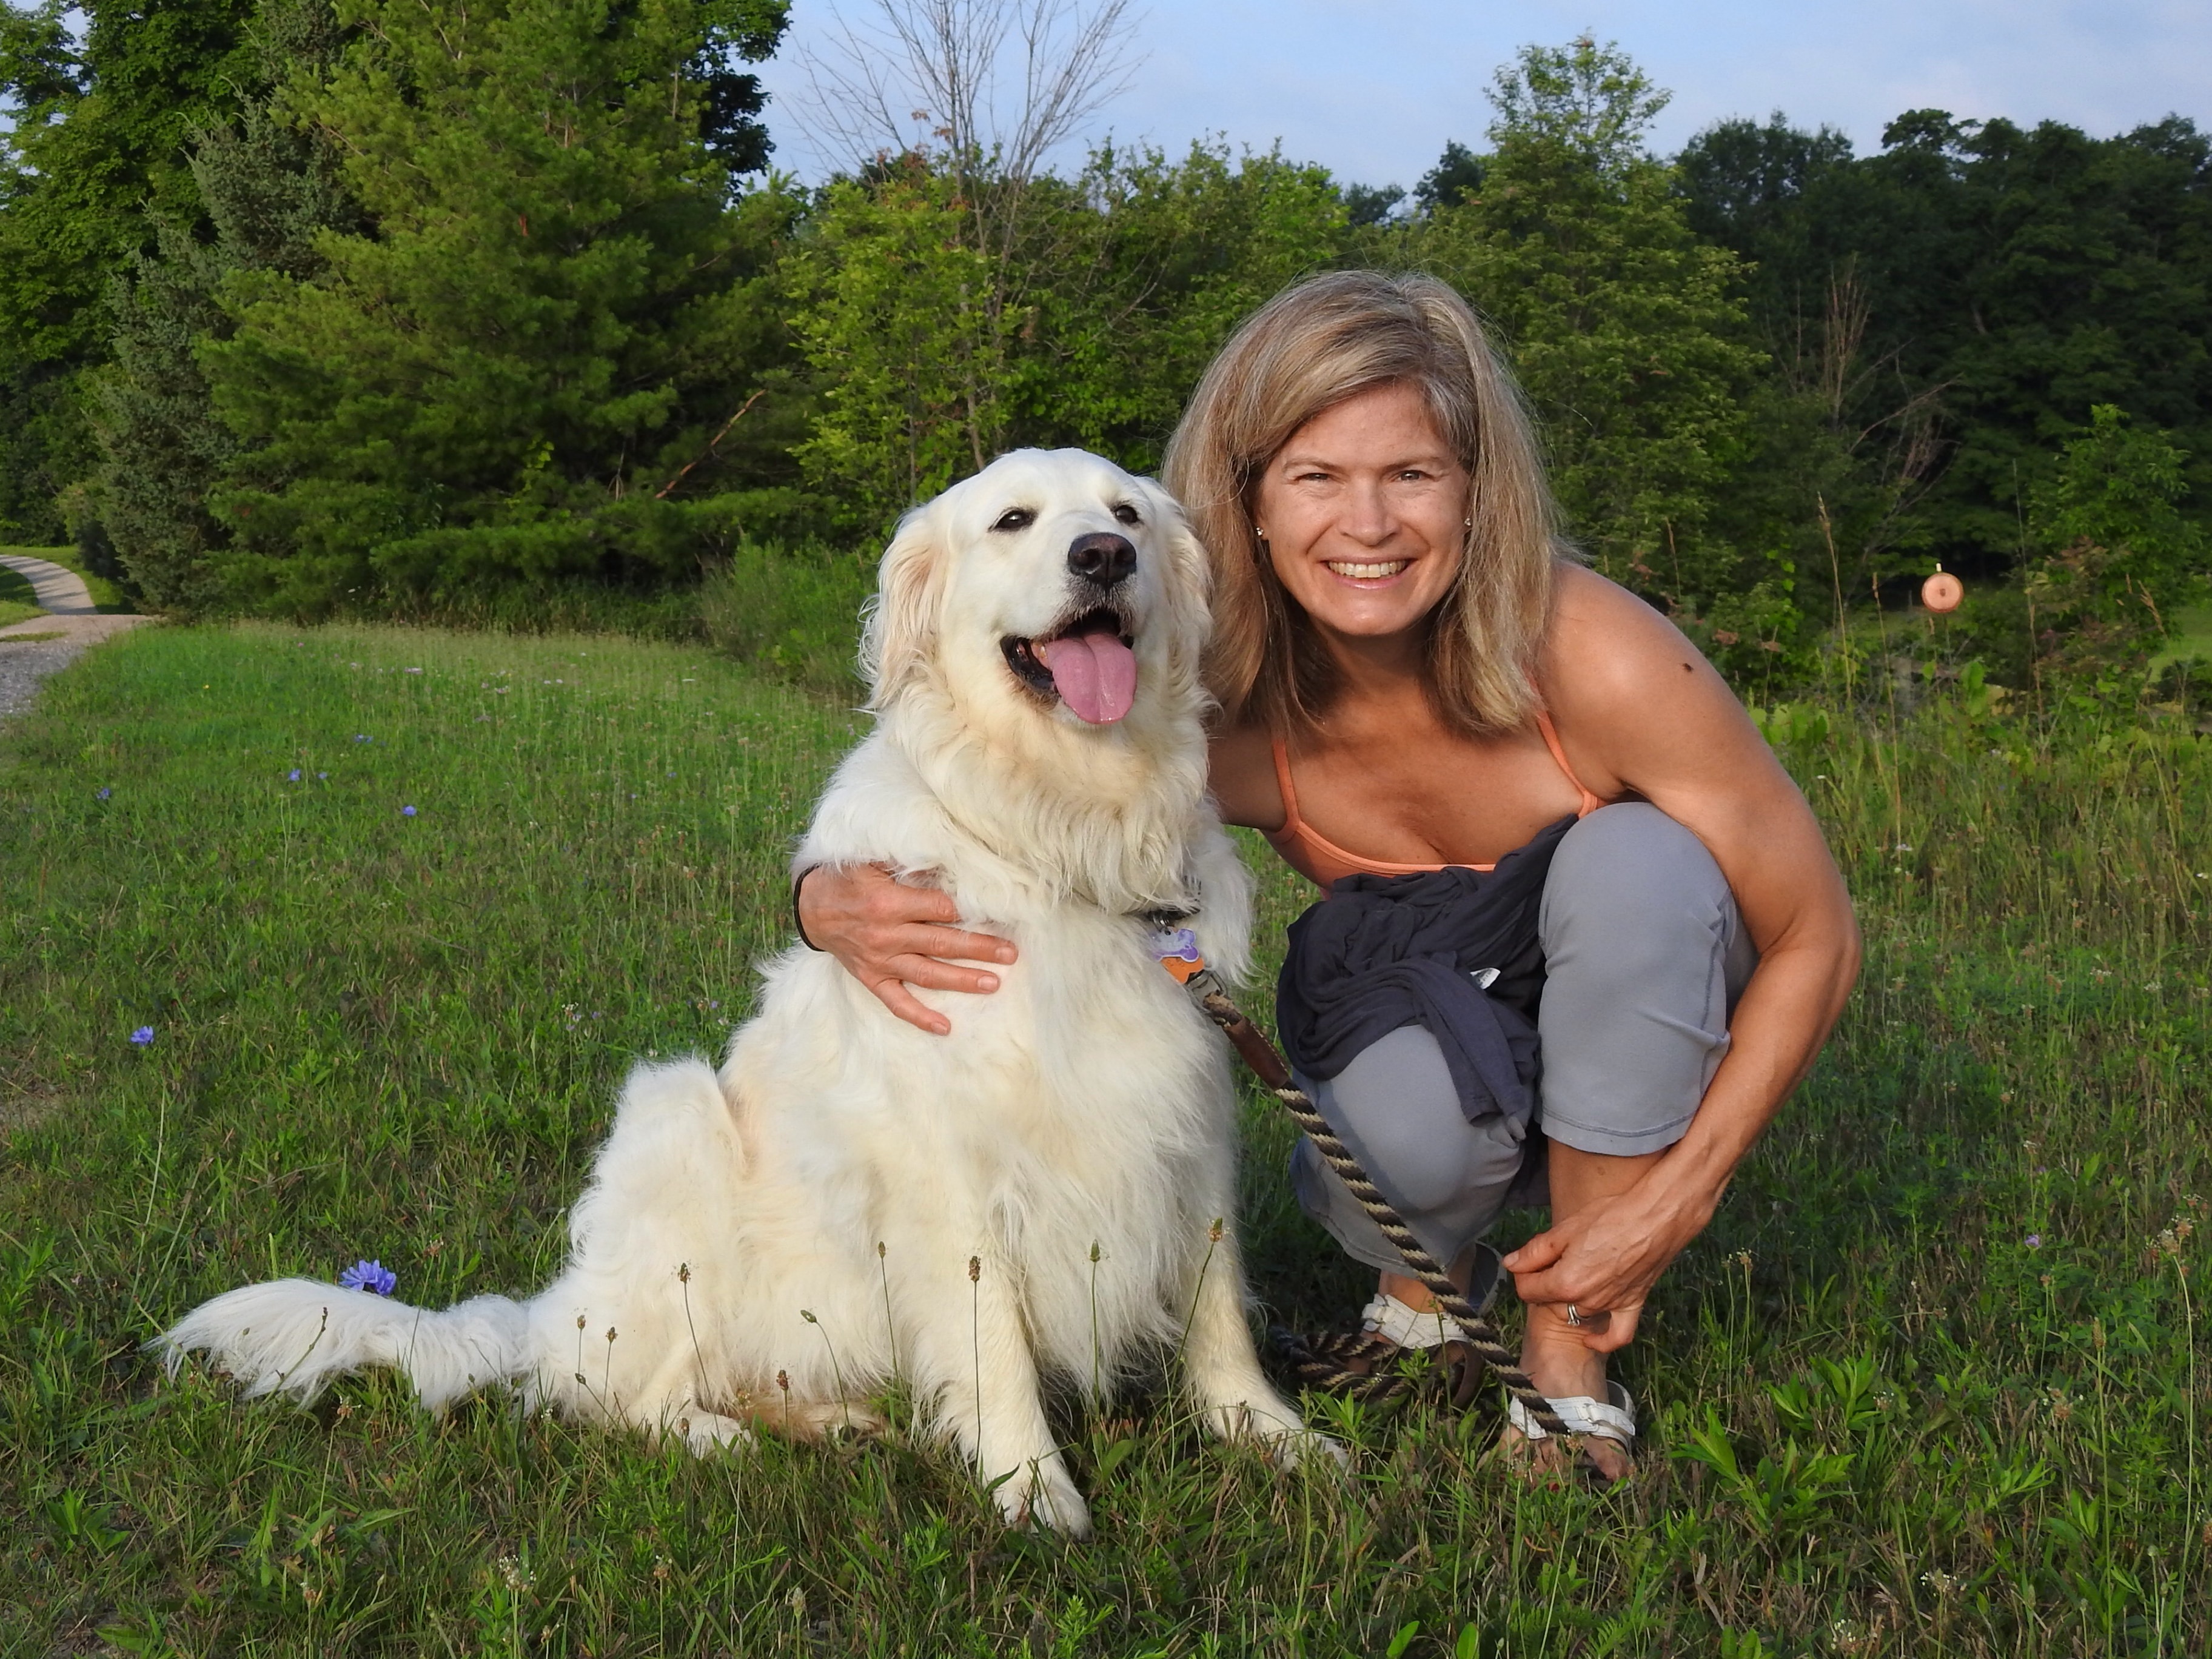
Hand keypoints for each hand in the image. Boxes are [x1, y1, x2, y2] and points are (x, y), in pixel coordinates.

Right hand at [796, 863, 1014, 1035]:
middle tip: (1011, 954)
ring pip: (927, 974)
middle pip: (942, 943)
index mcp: (889, 903)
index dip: (967, 911)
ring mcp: (880, 960)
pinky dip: (920, 1017)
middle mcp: (886, 935)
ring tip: (993, 983)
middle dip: (979, 948)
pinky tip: (945, 1028)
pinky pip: (897, 1003)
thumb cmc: (849, 879)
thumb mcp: (873, 860)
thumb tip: (949, 861)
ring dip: (962, 979)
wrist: (812, 907)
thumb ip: (909, 863)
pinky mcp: (872, 979)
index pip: (939, 909)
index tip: (995, 913)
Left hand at [1500, 1178, 1709, 1354]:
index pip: (1527, 1290)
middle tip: (1553, 1260)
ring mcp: (1610, 1306)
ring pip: (1576, 1312)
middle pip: (1550, 1301)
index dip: (1523, 1274)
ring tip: (1574, 1274)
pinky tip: (1589, 1338)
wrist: (1657, 1218)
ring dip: (1569, 1299)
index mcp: (1565, 1283)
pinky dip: (1601, 1340)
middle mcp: (1586, 1301)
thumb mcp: (1565, 1229)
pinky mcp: (1632, 1305)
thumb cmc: (1611, 1217)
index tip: (1529, 1261)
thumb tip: (1510, 1263)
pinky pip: (1616, 1335)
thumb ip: (1534, 1252)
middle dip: (1545, 1283)